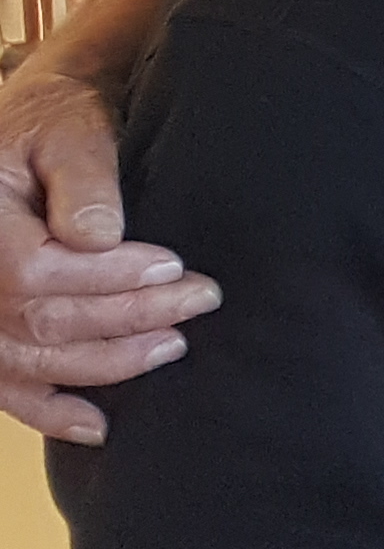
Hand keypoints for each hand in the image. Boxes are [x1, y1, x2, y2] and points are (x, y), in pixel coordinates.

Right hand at [0, 66, 213, 444]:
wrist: (31, 129)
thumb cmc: (51, 123)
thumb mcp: (69, 128)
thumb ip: (84, 178)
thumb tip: (101, 237)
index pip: (35, 272)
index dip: (107, 278)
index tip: (172, 266)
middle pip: (38, 319)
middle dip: (126, 318)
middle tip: (200, 301)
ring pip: (27, 359)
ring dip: (105, 362)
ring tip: (173, 346)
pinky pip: (5, 385)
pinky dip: (49, 411)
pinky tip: (97, 426)